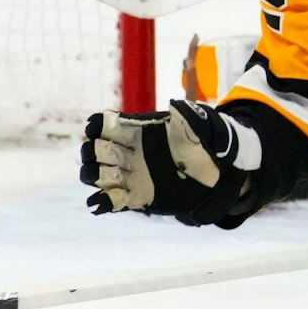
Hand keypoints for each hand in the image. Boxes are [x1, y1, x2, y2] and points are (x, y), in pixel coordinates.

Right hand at [80, 100, 260, 226]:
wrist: (213, 176)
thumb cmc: (203, 146)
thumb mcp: (200, 127)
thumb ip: (188, 116)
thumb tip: (176, 106)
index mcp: (137, 132)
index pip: (105, 125)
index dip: (97, 126)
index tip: (96, 128)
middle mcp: (128, 153)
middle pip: (94, 150)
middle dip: (96, 152)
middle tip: (113, 156)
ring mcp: (129, 175)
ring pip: (95, 174)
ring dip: (96, 175)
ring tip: (115, 177)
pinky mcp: (134, 196)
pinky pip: (109, 200)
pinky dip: (101, 202)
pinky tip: (101, 202)